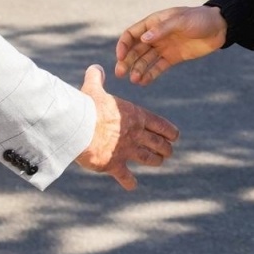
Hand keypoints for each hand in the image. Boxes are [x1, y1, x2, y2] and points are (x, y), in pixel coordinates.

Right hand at [74, 65, 179, 190]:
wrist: (77, 126)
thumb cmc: (86, 105)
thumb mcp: (93, 88)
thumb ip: (96, 78)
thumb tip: (95, 67)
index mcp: (135, 115)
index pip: (159, 124)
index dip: (169, 131)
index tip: (175, 136)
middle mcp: (135, 133)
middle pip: (157, 143)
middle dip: (165, 147)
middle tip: (169, 151)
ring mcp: (126, 150)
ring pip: (148, 158)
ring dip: (155, 160)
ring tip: (160, 162)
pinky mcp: (113, 164)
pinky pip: (125, 175)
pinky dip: (129, 181)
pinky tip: (132, 186)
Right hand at [116, 6, 227, 84]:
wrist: (219, 27)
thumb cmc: (199, 19)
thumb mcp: (181, 21)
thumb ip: (162, 29)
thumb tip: (143, 39)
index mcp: (154, 23)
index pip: (132, 34)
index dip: (124, 45)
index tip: (120, 56)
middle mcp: (156, 36)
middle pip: (135, 49)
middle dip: (126, 61)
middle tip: (120, 73)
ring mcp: (164, 47)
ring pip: (145, 60)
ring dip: (137, 69)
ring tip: (134, 80)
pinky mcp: (173, 58)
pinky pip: (158, 67)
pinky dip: (150, 75)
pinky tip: (143, 82)